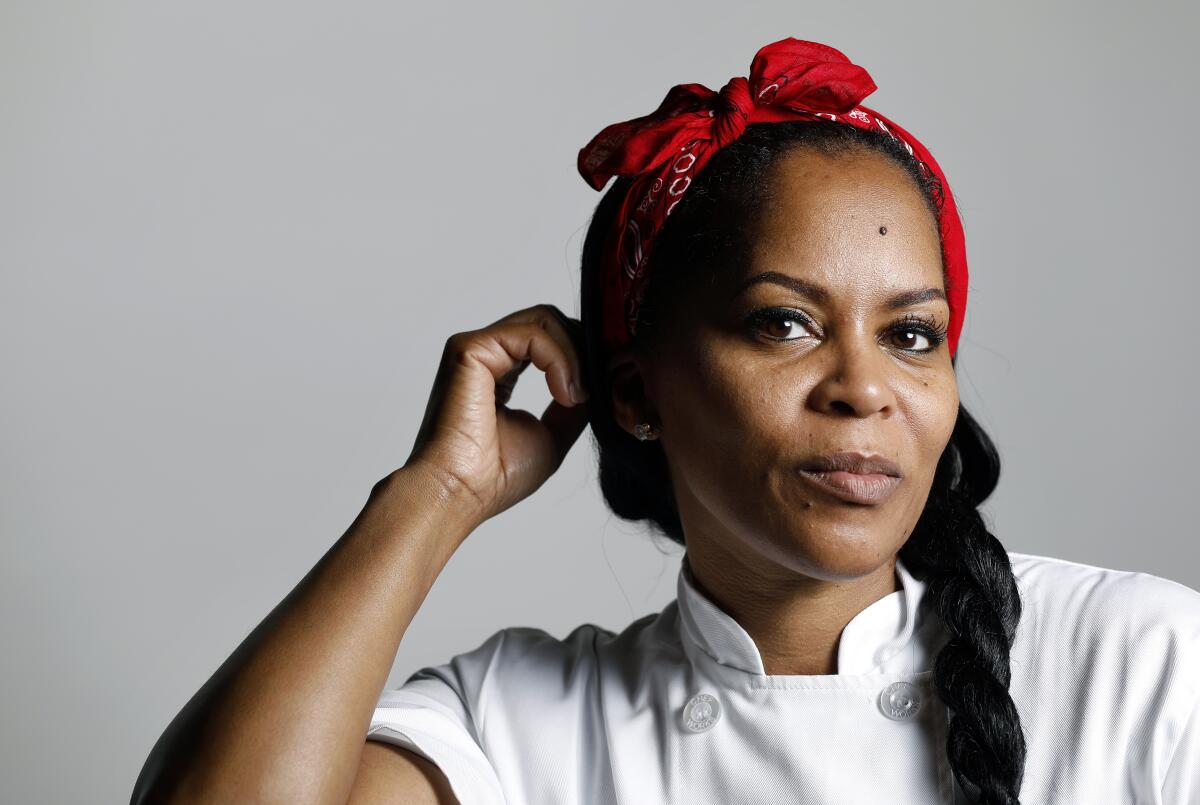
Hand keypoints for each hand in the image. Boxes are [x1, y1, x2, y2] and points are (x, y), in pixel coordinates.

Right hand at [400, 303, 590, 527]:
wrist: (462, 492)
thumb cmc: (494, 476)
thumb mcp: (552, 434)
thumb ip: (572, 402)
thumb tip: (595, 379)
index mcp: (501, 373)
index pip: (548, 339)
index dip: (582, 355)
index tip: (600, 389)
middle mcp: (487, 356)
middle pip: (548, 321)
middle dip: (582, 348)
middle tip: (592, 390)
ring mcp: (477, 349)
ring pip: (543, 320)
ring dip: (574, 355)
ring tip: (576, 396)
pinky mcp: (471, 349)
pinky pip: (532, 334)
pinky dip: (560, 359)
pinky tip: (564, 392)